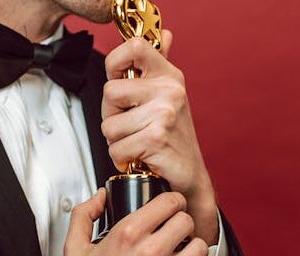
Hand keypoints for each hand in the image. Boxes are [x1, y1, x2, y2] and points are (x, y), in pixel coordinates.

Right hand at [57, 189, 208, 255]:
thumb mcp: (74, 248)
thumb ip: (84, 214)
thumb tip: (99, 198)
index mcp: (127, 236)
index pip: (169, 202)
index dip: (171, 202)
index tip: (168, 208)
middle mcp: (150, 254)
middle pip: (187, 220)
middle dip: (180, 222)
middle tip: (173, 229)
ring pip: (199, 246)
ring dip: (191, 245)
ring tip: (180, 250)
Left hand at [101, 30, 218, 244]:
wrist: (190, 176)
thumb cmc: (173, 139)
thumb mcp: (169, 97)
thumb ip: (159, 65)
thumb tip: (165, 34)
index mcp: (168, 75)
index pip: (134, 46)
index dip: (115, 63)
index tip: (120, 82)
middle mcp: (168, 90)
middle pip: (109, 92)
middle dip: (112, 116)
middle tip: (132, 127)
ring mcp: (163, 114)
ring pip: (109, 126)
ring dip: (117, 142)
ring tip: (138, 144)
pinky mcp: (155, 139)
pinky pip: (116, 148)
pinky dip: (123, 159)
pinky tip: (141, 158)